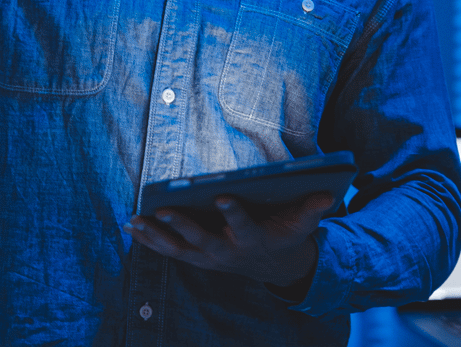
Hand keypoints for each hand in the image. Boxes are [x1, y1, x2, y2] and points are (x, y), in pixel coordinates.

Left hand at [124, 192, 332, 288]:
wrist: (272, 266)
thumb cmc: (283, 235)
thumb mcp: (301, 224)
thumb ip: (312, 209)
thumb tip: (329, 194)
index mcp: (252, 239)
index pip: (243, 225)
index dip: (233, 212)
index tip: (221, 195)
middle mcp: (227, 252)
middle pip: (202, 240)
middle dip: (182, 226)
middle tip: (163, 209)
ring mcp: (208, 258)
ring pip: (178, 249)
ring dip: (156, 236)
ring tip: (134, 219)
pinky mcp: (195, 258)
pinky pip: (168, 251)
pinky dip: (149, 240)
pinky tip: (131, 226)